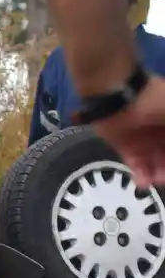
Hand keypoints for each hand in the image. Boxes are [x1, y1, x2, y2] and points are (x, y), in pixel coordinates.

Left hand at [89, 74, 164, 188]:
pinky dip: (141, 174)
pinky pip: (136, 164)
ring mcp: (144, 140)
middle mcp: (161, 132)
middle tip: (163, 178)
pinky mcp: (126, 146)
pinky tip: (143, 182)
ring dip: (157, 174)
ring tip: (155, 180)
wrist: (117, 94)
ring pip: (155, 163)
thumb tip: (164, 154)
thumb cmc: (155, 100)